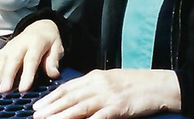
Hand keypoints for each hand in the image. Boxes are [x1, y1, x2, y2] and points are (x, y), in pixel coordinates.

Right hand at [0, 19, 63, 93]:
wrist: (40, 27)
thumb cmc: (50, 41)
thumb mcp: (57, 47)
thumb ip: (53, 60)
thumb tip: (53, 74)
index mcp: (37, 43)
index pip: (31, 59)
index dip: (27, 74)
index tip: (23, 89)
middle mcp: (22, 43)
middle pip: (13, 59)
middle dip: (8, 75)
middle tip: (4, 90)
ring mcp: (11, 45)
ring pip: (3, 57)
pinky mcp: (5, 47)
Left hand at [31, 69, 180, 118]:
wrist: (158, 85)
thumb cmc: (134, 84)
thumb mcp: (109, 80)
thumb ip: (92, 87)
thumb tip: (74, 95)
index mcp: (94, 77)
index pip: (67, 88)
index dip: (50, 97)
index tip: (37, 105)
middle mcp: (98, 85)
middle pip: (69, 97)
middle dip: (50, 107)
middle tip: (35, 115)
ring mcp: (107, 96)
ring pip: (79, 107)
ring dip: (61, 116)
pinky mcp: (118, 108)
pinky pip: (99, 117)